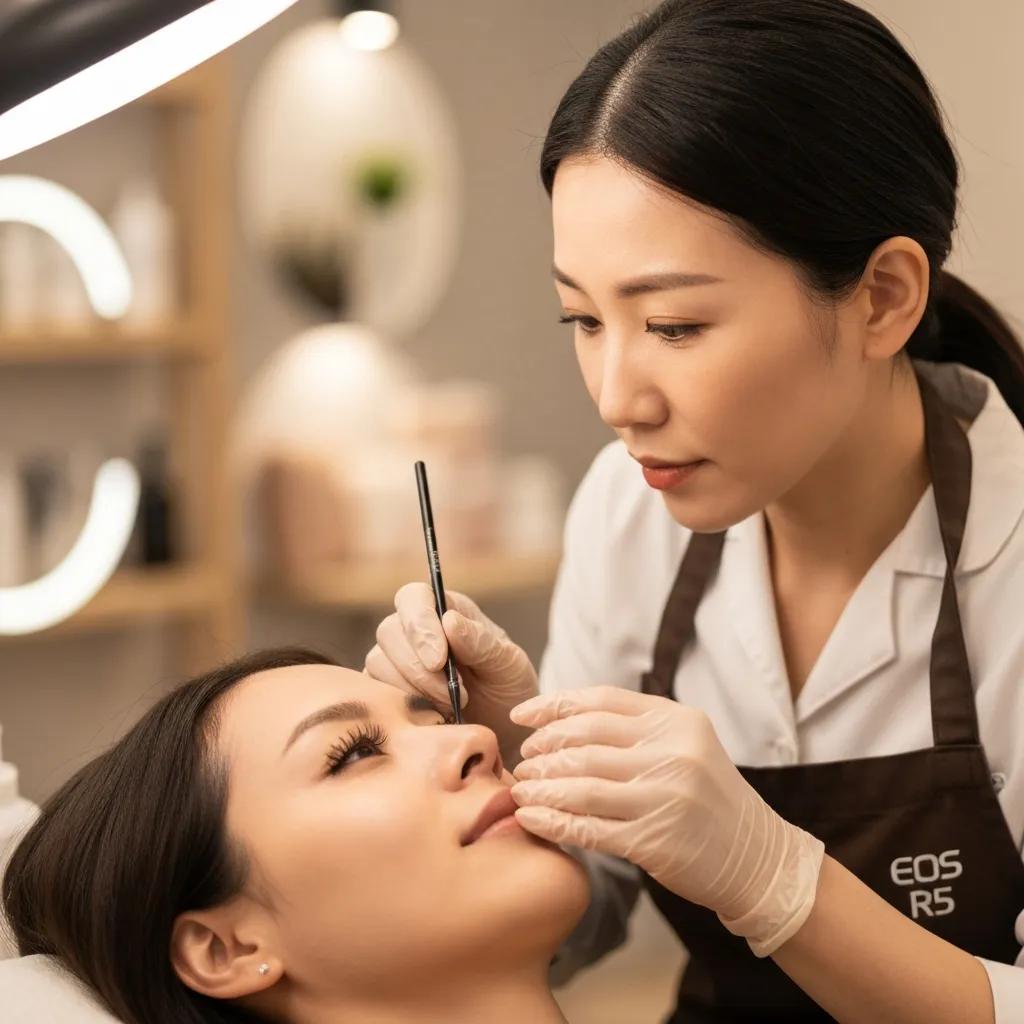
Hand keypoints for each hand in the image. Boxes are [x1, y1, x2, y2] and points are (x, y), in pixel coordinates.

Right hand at [364, 583, 537, 757]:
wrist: (501, 728)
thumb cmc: (506, 688)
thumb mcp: (507, 664)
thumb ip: (481, 642)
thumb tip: (449, 621)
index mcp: (445, 610)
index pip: (414, 597)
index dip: (420, 625)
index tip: (439, 661)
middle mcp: (414, 630)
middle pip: (389, 631)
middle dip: (418, 668)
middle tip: (453, 696)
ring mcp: (395, 660)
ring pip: (379, 663)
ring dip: (413, 689)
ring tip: (449, 707)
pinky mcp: (386, 689)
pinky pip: (376, 692)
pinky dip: (402, 707)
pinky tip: (433, 717)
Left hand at [509, 686, 824, 956]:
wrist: (758, 857)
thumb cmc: (709, 797)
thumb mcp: (686, 744)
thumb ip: (637, 728)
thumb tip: (563, 718)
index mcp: (677, 721)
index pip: (600, 701)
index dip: (554, 706)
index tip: (521, 716)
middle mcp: (672, 753)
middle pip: (585, 740)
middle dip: (544, 748)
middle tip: (524, 759)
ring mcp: (663, 797)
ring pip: (580, 784)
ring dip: (541, 786)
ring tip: (520, 790)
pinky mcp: (653, 842)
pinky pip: (587, 828)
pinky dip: (551, 822)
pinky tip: (530, 819)